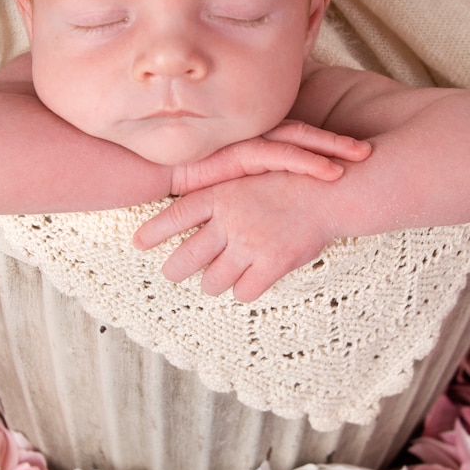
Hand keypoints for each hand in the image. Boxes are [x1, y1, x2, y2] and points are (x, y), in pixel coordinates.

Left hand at [134, 172, 335, 301]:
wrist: (332, 192)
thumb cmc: (290, 183)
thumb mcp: (248, 177)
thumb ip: (220, 198)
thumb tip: (189, 217)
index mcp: (222, 194)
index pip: (176, 216)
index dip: (154, 232)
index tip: (137, 244)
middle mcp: (230, 220)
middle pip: (184, 259)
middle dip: (174, 270)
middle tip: (172, 273)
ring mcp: (251, 243)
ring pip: (211, 282)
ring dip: (214, 282)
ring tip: (221, 275)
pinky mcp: (272, 263)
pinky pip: (243, 293)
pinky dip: (244, 290)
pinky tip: (250, 279)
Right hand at [169, 121, 370, 195]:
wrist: (154, 174)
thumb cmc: (190, 183)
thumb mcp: (230, 187)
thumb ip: (254, 190)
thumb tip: (280, 208)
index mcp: (256, 144)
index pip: (298, 140)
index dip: (327, 144)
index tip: (355, 155)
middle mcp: (256, 139)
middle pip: (306, 135)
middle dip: (339, 142)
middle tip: (372, 151)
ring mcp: (250, 143)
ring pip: (300, 141)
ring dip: (333, 150)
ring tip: (361, 158)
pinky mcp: (241, 154)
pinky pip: (281, 155)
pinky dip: (308, 162)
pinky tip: (330, 171)